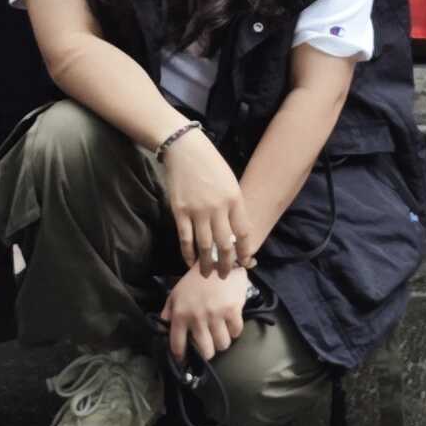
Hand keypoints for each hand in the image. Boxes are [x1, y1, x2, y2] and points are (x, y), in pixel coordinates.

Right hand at [158, 127, 250, 277]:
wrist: (185, 149)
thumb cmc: (210, 164)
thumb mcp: (230, 182)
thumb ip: (233, 206)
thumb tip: (235, 232)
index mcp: (234, 199)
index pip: (243, 233)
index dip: (244, 251)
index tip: (245, 262)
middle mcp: (218, 208)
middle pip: (225, 244)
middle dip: (226, 264)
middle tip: (225, 275)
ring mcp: (197, 211)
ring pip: (205, 246)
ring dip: (207, 264)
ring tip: (207, 274)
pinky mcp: (180, 211)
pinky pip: (185, 238)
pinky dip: (188, 254)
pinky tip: (190, 262)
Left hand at [163, 262, 249, 365]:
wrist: (216, 259)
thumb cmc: (195, 280)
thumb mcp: (176, 294)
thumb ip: (167, 313)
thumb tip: (162, 330)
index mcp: (180, 314)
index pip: (178, 345)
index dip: (181, 356)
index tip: (185, 358)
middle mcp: (197, 318)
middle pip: (206, 351)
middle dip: (208, 352)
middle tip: (210, 345)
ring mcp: (216, 315)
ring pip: (223, 344)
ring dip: (222, 342)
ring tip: (221, 334)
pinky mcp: (233, 310)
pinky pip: (236, 332)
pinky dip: (235, 331)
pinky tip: (231, 324)